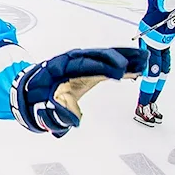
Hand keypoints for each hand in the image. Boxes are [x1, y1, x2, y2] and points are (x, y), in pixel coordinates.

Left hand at [12, 47, 148, 137]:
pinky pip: (106, 61)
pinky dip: (122, 61)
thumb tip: (75, 119)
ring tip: (145, 60)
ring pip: (105, 56)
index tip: (119, 71)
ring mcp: (79, 61)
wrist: (29, 91)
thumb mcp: (45, 111)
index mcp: (60, 68)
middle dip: (118, 58)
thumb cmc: (38, 99)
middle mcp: (71, 60)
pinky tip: (137, 65)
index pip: (85, 64)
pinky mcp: (87, 65)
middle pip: (98, 55)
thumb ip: (59, 115)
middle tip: (138, 63)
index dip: (103, 66)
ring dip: (125, 57)